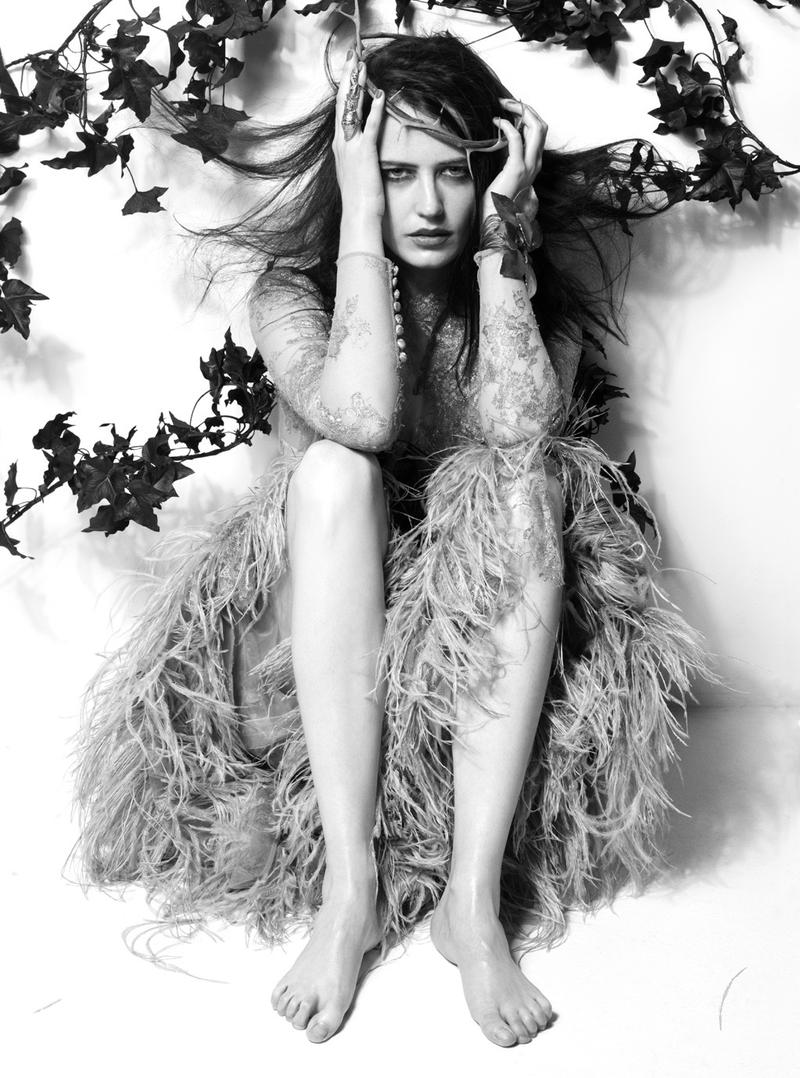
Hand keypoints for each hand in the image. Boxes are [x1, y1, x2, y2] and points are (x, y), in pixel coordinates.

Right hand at [333, 52, 386, 221]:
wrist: (358, 217)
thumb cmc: (359, 200)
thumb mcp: (355, 174)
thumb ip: (356, 157)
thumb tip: (362, 150)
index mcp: (340, 147)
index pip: (341, 110)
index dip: (345, 88)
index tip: (350, 70)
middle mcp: (342, 144)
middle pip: (343, 102)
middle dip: (348, 77)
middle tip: (353, 55)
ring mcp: (351, 148)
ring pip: (352, 108)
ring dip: (359, 85)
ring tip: (363, 65)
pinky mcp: (365, 154)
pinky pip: (371, 126)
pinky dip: (376, 110)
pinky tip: (382, 95)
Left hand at [481, 99, 546, 222]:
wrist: (497, 222)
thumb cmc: (496, 202)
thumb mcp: (503, 175)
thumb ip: (506, 159)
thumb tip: (497, 141)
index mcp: (533, 164)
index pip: (538, 132)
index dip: (527, 116)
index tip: (510, 110)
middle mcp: (535, 164)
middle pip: (541, 125)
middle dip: (526, 108)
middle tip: (507, 102)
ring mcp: (528, 166)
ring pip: (536, 128)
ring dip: (520, 111)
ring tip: (503, 106)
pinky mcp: (516, 169)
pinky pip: (516, 139)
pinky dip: (507, 126)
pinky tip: (497, 122)